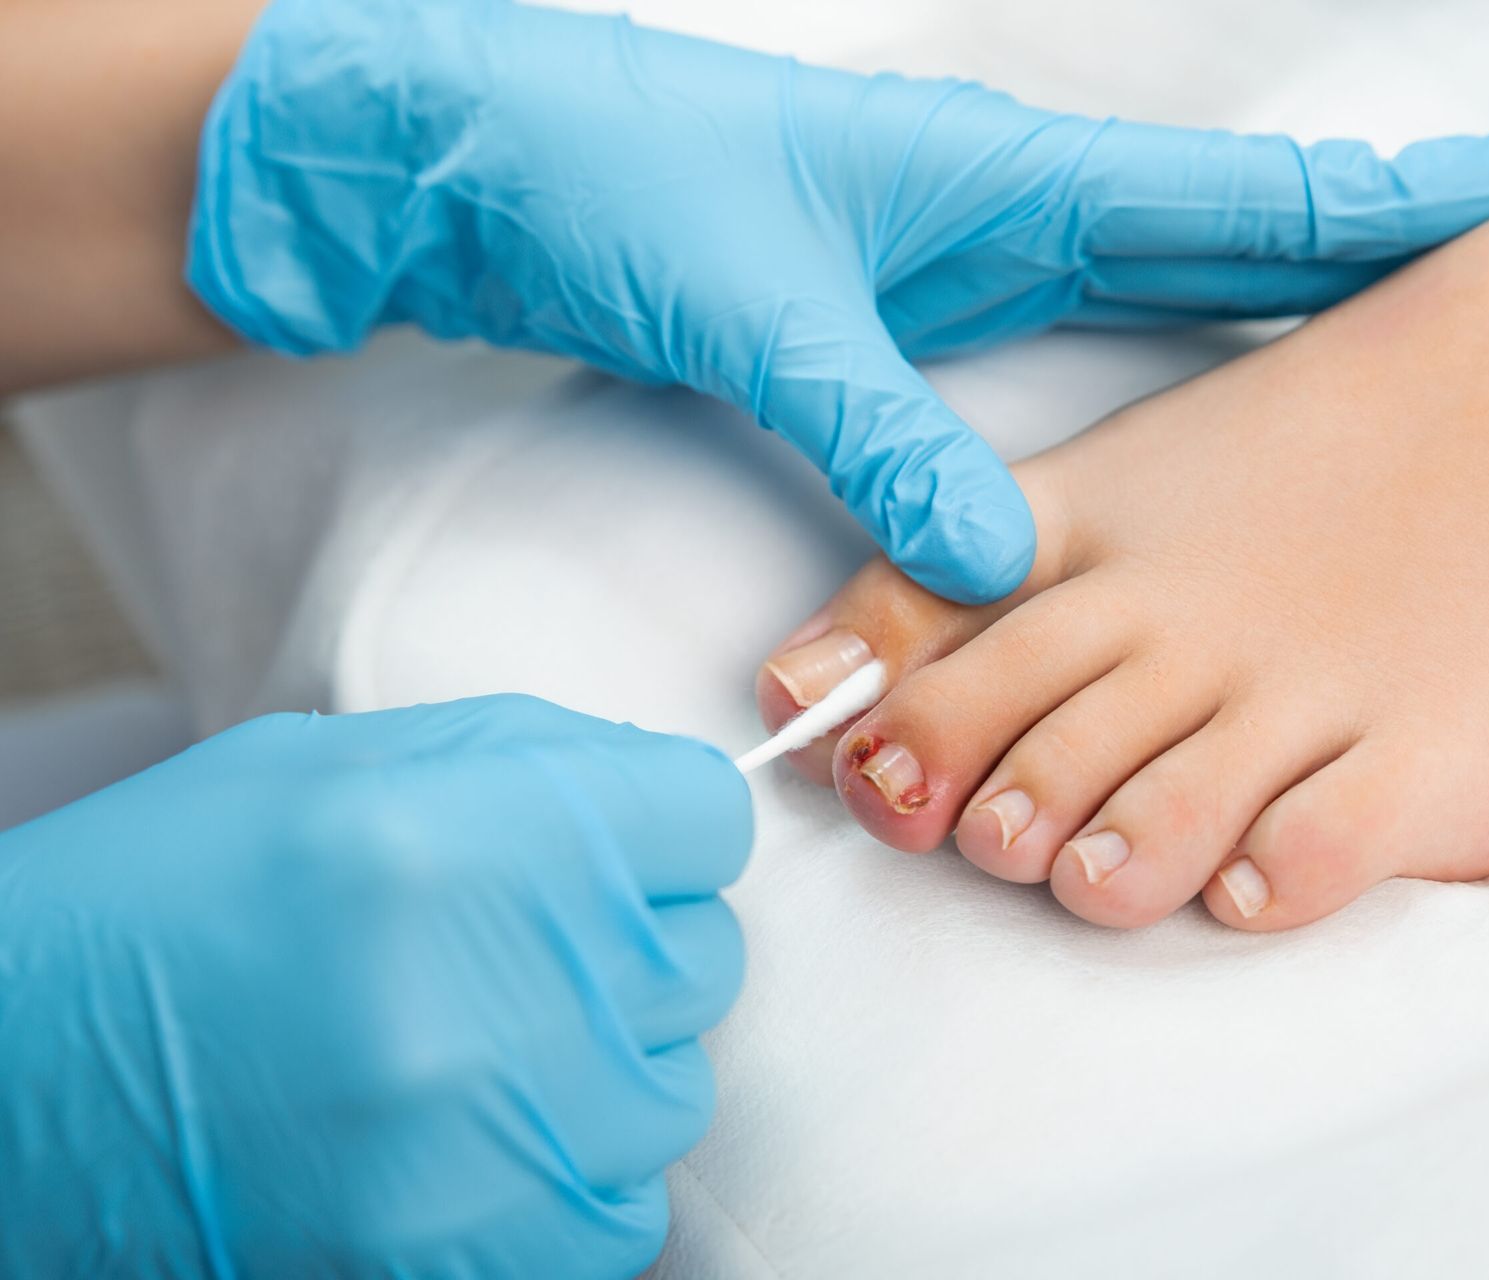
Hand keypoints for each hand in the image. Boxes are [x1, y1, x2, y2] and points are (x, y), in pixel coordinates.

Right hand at [0, 696, 750, 1275]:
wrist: (7, 1098)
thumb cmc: (162, 906)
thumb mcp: (326, 770)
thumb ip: (523, 760)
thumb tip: (659, 785)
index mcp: (451, 833)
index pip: (706, 817)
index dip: (660, 827)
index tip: (617, 849)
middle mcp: (484, 990)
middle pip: (702, 953)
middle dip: (627, 943)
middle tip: (511, 952)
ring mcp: (481, 1145)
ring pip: (672, 1088)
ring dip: (601, 1066)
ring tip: (474, 1050)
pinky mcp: (468, 1261)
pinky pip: (622, 1210)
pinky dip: (568, 1175)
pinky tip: (469, 1137)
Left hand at [189, 0, 1488, 603]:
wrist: (482, 166)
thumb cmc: (613, 180)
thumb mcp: (751, 306)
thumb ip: (875, 427)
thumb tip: (987, 556)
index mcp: (1002, 180)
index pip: (1230, 199)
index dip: (1377, 213)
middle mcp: (1007, 214)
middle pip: (1229, 240)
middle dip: (1362, 268)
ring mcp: (963, 264)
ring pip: (1161, 294)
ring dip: (1268, 322)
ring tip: (1388, 376)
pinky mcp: (909, 317)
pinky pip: (1073, 345)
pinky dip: (1156, 370)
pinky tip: (1189, 425)